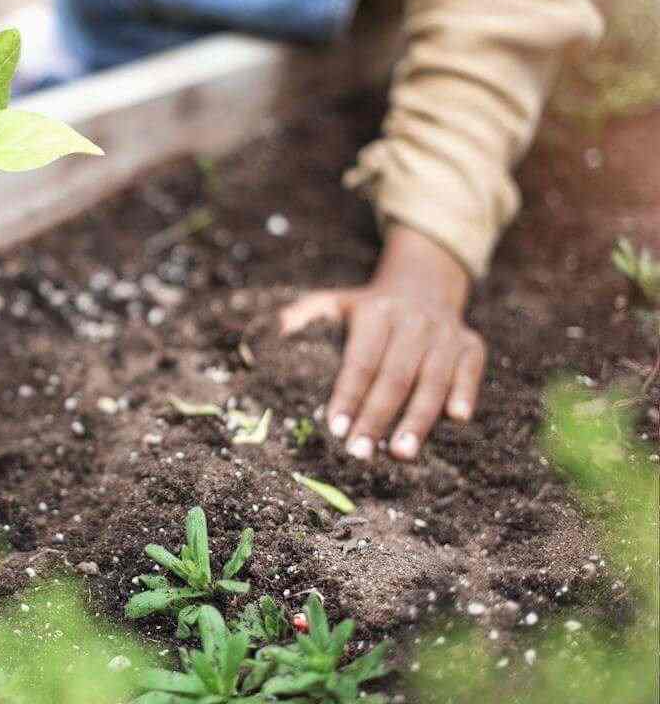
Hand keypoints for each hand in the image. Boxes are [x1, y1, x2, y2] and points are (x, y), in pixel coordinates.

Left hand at [279, 226, 485, 461]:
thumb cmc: (367, 309)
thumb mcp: (332, 303)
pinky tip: (457, 419)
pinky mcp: (472, 344)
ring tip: (401, 453)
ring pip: (433, 379)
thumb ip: (301, 318)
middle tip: (360, 452)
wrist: (423, 284)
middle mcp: (413, 321)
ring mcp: (445, 333)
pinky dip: (465, 392)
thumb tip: (266, 337)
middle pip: (394, 376)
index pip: (360, 361)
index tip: (333, 427)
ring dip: (418, 418)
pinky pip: (471, 370)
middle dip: (377, 417)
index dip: (347, 395)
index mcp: (376, 314)